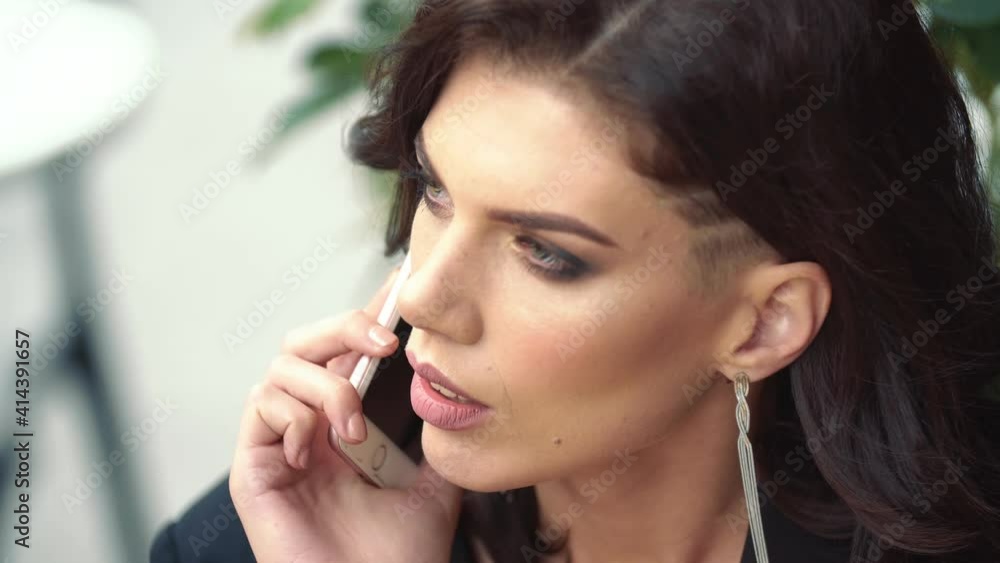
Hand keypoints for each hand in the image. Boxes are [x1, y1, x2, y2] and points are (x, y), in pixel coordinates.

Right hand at [230, 265, 463, 562]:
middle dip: (345, 328)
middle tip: (385, 343)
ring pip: (282, 368)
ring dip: (327, 388)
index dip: (368, 315)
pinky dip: (293, 415)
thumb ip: (434, 436)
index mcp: (347, 425)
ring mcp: (280, 445)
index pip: (350, 354)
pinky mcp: (252, 469)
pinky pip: (260, 408)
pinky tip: (317, 449)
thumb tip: (453, 387)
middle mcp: (310, 427)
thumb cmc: (396, 556)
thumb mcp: (434, 483)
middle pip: (307, 343)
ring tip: (356, 432)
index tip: (400, 286)